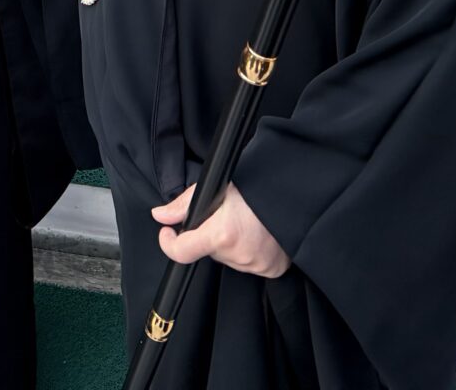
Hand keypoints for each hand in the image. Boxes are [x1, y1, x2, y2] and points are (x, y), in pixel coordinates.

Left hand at [152, 184, 289, 278]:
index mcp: (222, 235)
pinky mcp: (272, 269)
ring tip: (246, 222)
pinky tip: (258, 234)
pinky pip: (249, 264)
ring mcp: (257, 265)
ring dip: (229, 244)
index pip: (182, 252)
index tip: (168, 233)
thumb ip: (184, 204)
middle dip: (209, 235)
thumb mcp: (216, 186)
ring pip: (228, 258)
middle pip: (208, 251)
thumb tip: (160, 215)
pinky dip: (248, 251)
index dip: (169, 243)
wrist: (294, 194)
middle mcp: (238, 255)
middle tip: (226, 215)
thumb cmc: (257, 186)